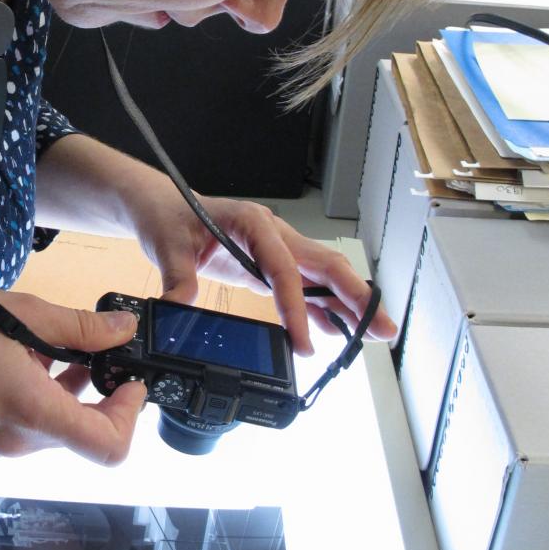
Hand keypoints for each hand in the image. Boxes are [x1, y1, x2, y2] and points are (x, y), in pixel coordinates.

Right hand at [0, 281, 147, 462]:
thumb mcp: (22, 311)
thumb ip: (80, 328)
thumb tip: (124, 330)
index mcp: (29, 411)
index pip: (107, 446)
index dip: (129, 416)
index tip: (128, 381)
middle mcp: (15, 442)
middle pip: (81, 434)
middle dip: (97, 394)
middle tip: (94, 349)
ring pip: (54, 430)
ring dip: (66, 394)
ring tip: (51, 348)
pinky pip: (26, 429)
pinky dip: (38, 400)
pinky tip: (21, 360)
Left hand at [124, 183, 397, 357]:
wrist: (165, 208)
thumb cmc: (170, 217)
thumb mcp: (166, 246)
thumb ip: (176, 276)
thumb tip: (179, 306)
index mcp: (253, 223)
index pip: (284, 267)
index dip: (297, 305)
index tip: (303, 341)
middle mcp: (274, 233)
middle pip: (325, 265)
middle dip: (357, 297)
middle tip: (383, 328)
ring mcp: (277, 249)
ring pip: (324, 276)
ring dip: (350, 304)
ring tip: (376, 335)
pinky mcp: (271, 265)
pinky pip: (306, 286)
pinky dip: (325, 309)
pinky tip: (339, 332)